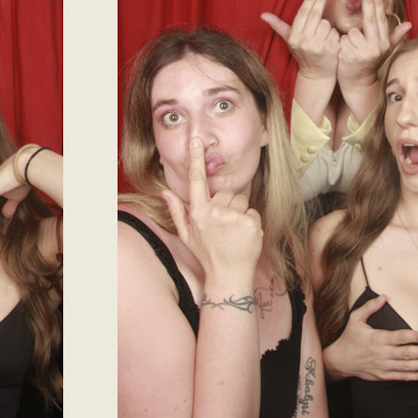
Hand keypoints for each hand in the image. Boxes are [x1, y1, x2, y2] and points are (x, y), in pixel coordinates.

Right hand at [162, 137, 261, 288]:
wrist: (229, 276)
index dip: (196, 159)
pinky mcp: (251, 223)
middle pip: (226, 192)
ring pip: (241, 200)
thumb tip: (165, 192)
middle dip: (228, 204)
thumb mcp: (187, 235)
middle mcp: (214, 212)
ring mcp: (233, 217)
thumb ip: (177, 211)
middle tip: (225, 225)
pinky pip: (253, 212)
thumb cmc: (207, 255)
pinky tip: (244, 236)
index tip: (197, 140)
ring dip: (240, 213)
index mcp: (198, 213)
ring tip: (234, 232)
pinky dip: (251, 222)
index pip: (196, 180)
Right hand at [262, 0, 340, 82]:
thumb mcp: (289, 40)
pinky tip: (330, 39)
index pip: (303, 13)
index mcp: (294, 37)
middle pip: (315, 14)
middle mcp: (305, 41)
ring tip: (323, 33)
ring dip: (327, 25)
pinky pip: (335, 33)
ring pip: (326, 23)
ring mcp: (318, 46)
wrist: (316, 74)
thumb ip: (278, 26)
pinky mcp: (331, 49)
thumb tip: (263, 15)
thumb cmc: (303, 54)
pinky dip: (334, 34)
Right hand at [325, 293, 417, 381]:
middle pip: (407, 354)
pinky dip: (414, 377)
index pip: (400, 337)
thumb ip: (370, 307)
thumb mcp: (355, 319)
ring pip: (406, 367)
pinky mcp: (383, 375)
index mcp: (378, 338)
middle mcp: (382, 353)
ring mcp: (383, 366)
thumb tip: (383, 297)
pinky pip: (401, 377)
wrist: (340, 360)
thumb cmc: (349, 338)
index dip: (416, 337)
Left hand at [337, 0, 411, 92]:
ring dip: (349, 37)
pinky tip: (344, 52)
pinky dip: (342, 43)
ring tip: (351, 47)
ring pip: (352, 31)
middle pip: (370, 20)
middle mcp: (375, 47)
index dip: (377, 4)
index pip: (380, 19)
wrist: (357, 82)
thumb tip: (409, 23)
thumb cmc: (369, 62)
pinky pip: (343, 40)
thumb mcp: (383, 49)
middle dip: (368, 2)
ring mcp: (363, 52)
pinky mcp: (350, 56)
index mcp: (383, 43)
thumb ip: (394, 35)